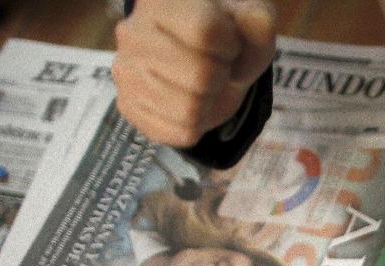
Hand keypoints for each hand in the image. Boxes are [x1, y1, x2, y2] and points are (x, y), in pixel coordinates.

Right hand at [112, 0, 275, 146]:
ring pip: (189, 109)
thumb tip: (257, 20)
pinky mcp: (129, 107)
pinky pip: (179, 133)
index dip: (230, 46)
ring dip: (209, 102)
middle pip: (200, 76)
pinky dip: (197, 124)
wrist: (201, 62)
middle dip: (221, 77)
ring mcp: (125, 72)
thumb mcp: (250, 20)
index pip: (205, 32)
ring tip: (201, 84)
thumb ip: (259, 20)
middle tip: (215, 68)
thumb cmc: (227, 37)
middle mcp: (132, 32)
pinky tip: (190, 103)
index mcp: (160, 1)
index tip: (228, 45)